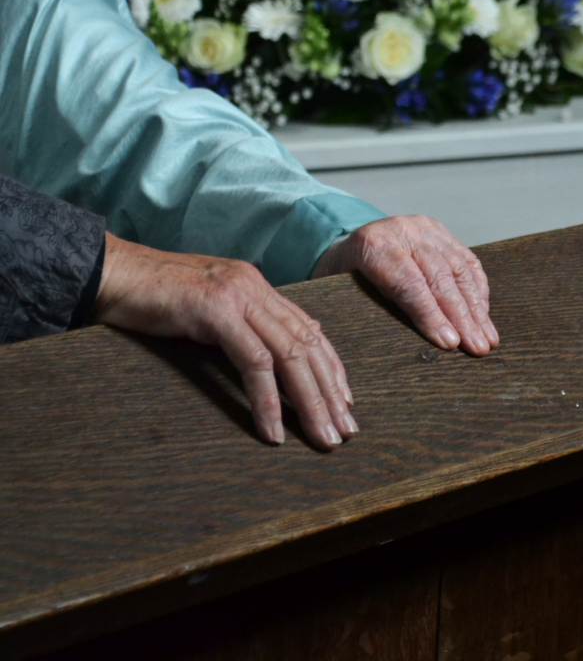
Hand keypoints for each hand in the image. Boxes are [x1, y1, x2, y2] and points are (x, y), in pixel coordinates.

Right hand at [96, 234, 357, 450]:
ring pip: (290, 354)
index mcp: (256, 285)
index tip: (344, 403)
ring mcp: (236, 295)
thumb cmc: (151, 298)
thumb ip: (240, 325)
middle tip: (343, 431)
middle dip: (330, 391)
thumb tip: (273, 359)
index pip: (309, 328)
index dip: (331, 367)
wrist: (110, 274)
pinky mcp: (215, 310)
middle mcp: (254, 286)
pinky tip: (273, 431)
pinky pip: (253, 362)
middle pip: (307, 343)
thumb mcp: (207, 310)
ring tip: (321, 437)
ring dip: (309, 401)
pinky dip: (267, 400)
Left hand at [312, 215, 496, 355]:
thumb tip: (400, 350)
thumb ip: (368, 311)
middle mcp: (400, 231)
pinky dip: (478, 288)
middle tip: (477, 347)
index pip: (408, 283)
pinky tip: (484, 312)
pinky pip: (465, 259)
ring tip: (487, 338)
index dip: (431, 315)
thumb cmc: (343, 278)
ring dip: (476, 307)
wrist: (347, 244)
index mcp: (372, 245)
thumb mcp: (343, 294)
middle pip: (438, 277)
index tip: (450, 343)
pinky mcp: (438, 229)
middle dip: (461, 316)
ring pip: (458, 268)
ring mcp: (422, 227)